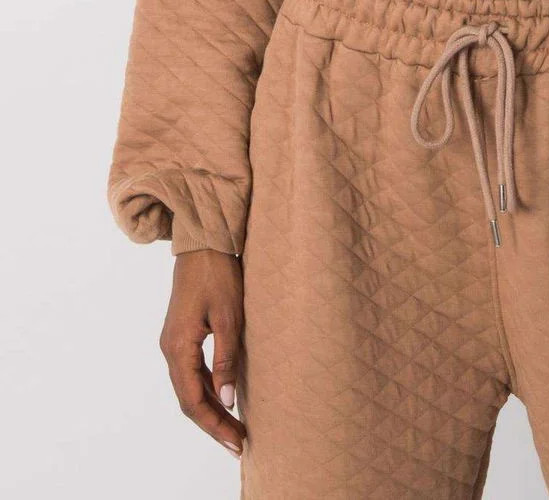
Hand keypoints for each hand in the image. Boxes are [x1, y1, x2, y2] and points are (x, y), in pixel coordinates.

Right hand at [159, 248, 246, 459]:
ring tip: (235, 428)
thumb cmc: (218, 275)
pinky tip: (225, 399)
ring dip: (211, 409)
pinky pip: (192, 373)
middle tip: (239, 444)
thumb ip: (226, 359)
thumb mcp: (229, 316)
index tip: (236, 443)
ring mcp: (174, 342)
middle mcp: (170, 349)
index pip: (194, 400)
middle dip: (213, 424)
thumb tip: (228, 400)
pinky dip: (208, 390)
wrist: (203, 243)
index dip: (214, 425)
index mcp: (178, 347)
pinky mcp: (182, 335)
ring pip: (190, 388)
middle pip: (190, 399)